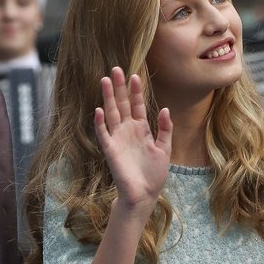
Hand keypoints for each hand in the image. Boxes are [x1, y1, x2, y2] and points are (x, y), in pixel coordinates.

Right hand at [93, 67, 172, 214]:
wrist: (144, 194)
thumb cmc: (154, 174)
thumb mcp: (165, 149)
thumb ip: (165, 129)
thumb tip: (165, 109)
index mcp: (141, 129)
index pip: (137, 105)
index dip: (136, 91)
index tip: (135, 75)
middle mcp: (127, 130)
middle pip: (122, 104)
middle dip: (119, 87)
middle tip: (115, 69)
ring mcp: (117, 138)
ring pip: (111, 113)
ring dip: (107, 98)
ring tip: (104, 80)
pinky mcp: (110, 149)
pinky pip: (103, 133)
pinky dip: (100, 122)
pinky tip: (98, 109)